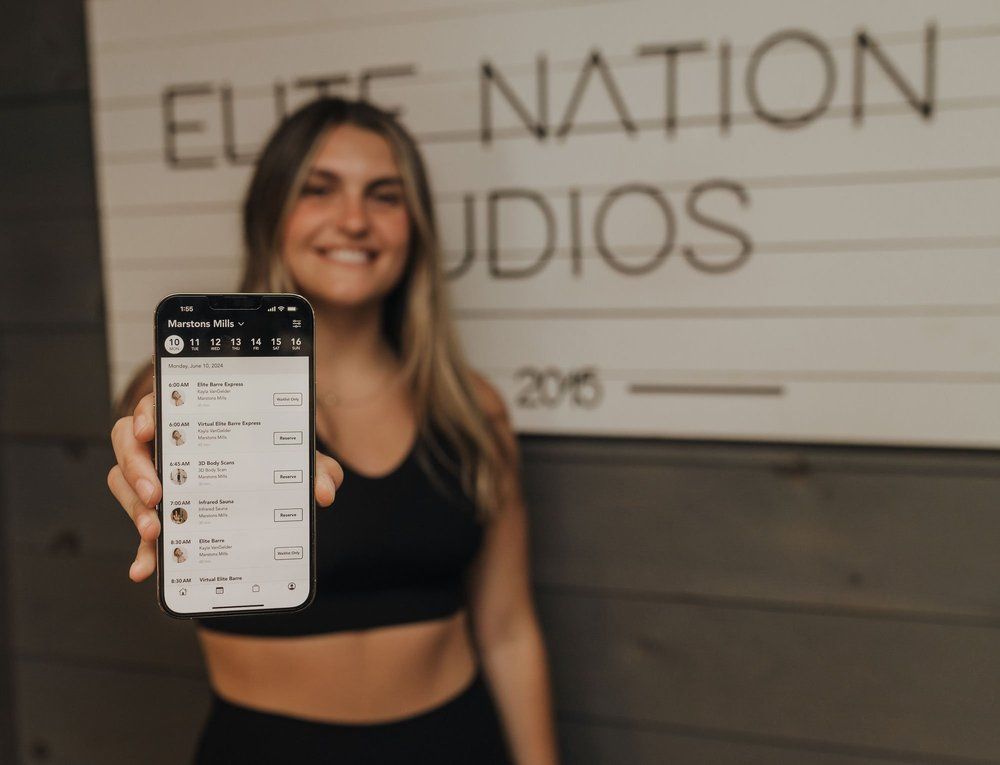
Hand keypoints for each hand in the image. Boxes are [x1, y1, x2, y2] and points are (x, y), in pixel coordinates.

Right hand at [108, 391, 343, 581]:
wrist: (272, 485)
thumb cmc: (275, 458)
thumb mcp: (295, 459)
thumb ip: (314, 467)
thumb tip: (325, 491)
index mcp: (194, 417)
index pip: (158, 403)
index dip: (147, 413)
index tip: (149, 428)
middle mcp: (167, 442)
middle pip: (128, 443)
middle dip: (136, 470)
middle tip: (156, 495)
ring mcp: (157, 475)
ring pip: (123, 482)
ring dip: (133, 508)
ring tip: (155, 532)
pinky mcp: (158, 512)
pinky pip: (140, 528)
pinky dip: (143, 551)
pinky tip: (146, 570)